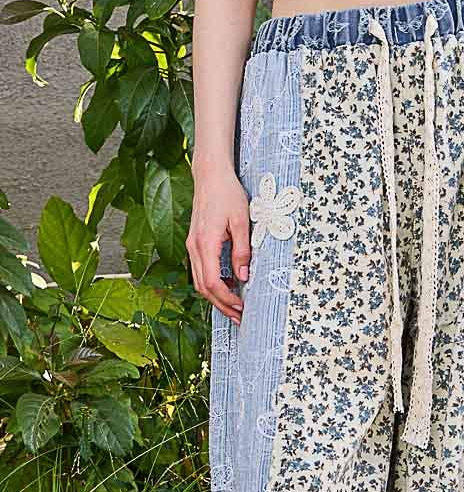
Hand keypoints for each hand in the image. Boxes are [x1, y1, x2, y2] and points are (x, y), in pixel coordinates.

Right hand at [187, 165, 250, 324]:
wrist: (210, 175)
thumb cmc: (227, 194)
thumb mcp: (242, 221)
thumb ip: (242, 250)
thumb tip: (244, 276)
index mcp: (205, 243)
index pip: (213, 282)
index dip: (227, 299)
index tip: (242, 307)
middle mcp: (194, 247)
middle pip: (204, 288)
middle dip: (222, 305)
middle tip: (240, 317)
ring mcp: (192, 246)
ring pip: (200, 281)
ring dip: (216, 297)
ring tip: (235, 307)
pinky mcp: (195, 243)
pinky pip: (201, 271)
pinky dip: (213, 284)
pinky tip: (228, 287)